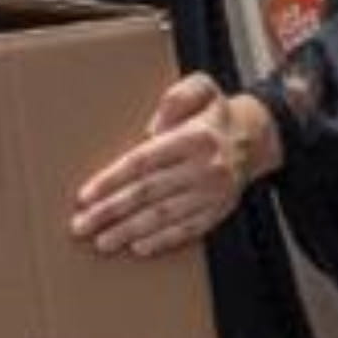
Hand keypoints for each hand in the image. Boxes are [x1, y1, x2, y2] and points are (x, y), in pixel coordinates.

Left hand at [72, 77, 277, 259]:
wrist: (256, 138)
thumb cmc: (215, 114)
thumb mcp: (201, 88)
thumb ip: (177, 98)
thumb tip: (151, 128)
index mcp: (195, 137)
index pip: (143, 162)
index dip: (111, 180)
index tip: (85, 196)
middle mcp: (204, 167)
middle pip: (147, 193)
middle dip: (110, 211)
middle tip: (81, 226)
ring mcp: (212, 193)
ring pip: (164, 216)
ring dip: (130, 231)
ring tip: (102, 241)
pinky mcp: (218, 211)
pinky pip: (188, 230)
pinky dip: (162, 241)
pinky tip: (138, 248)